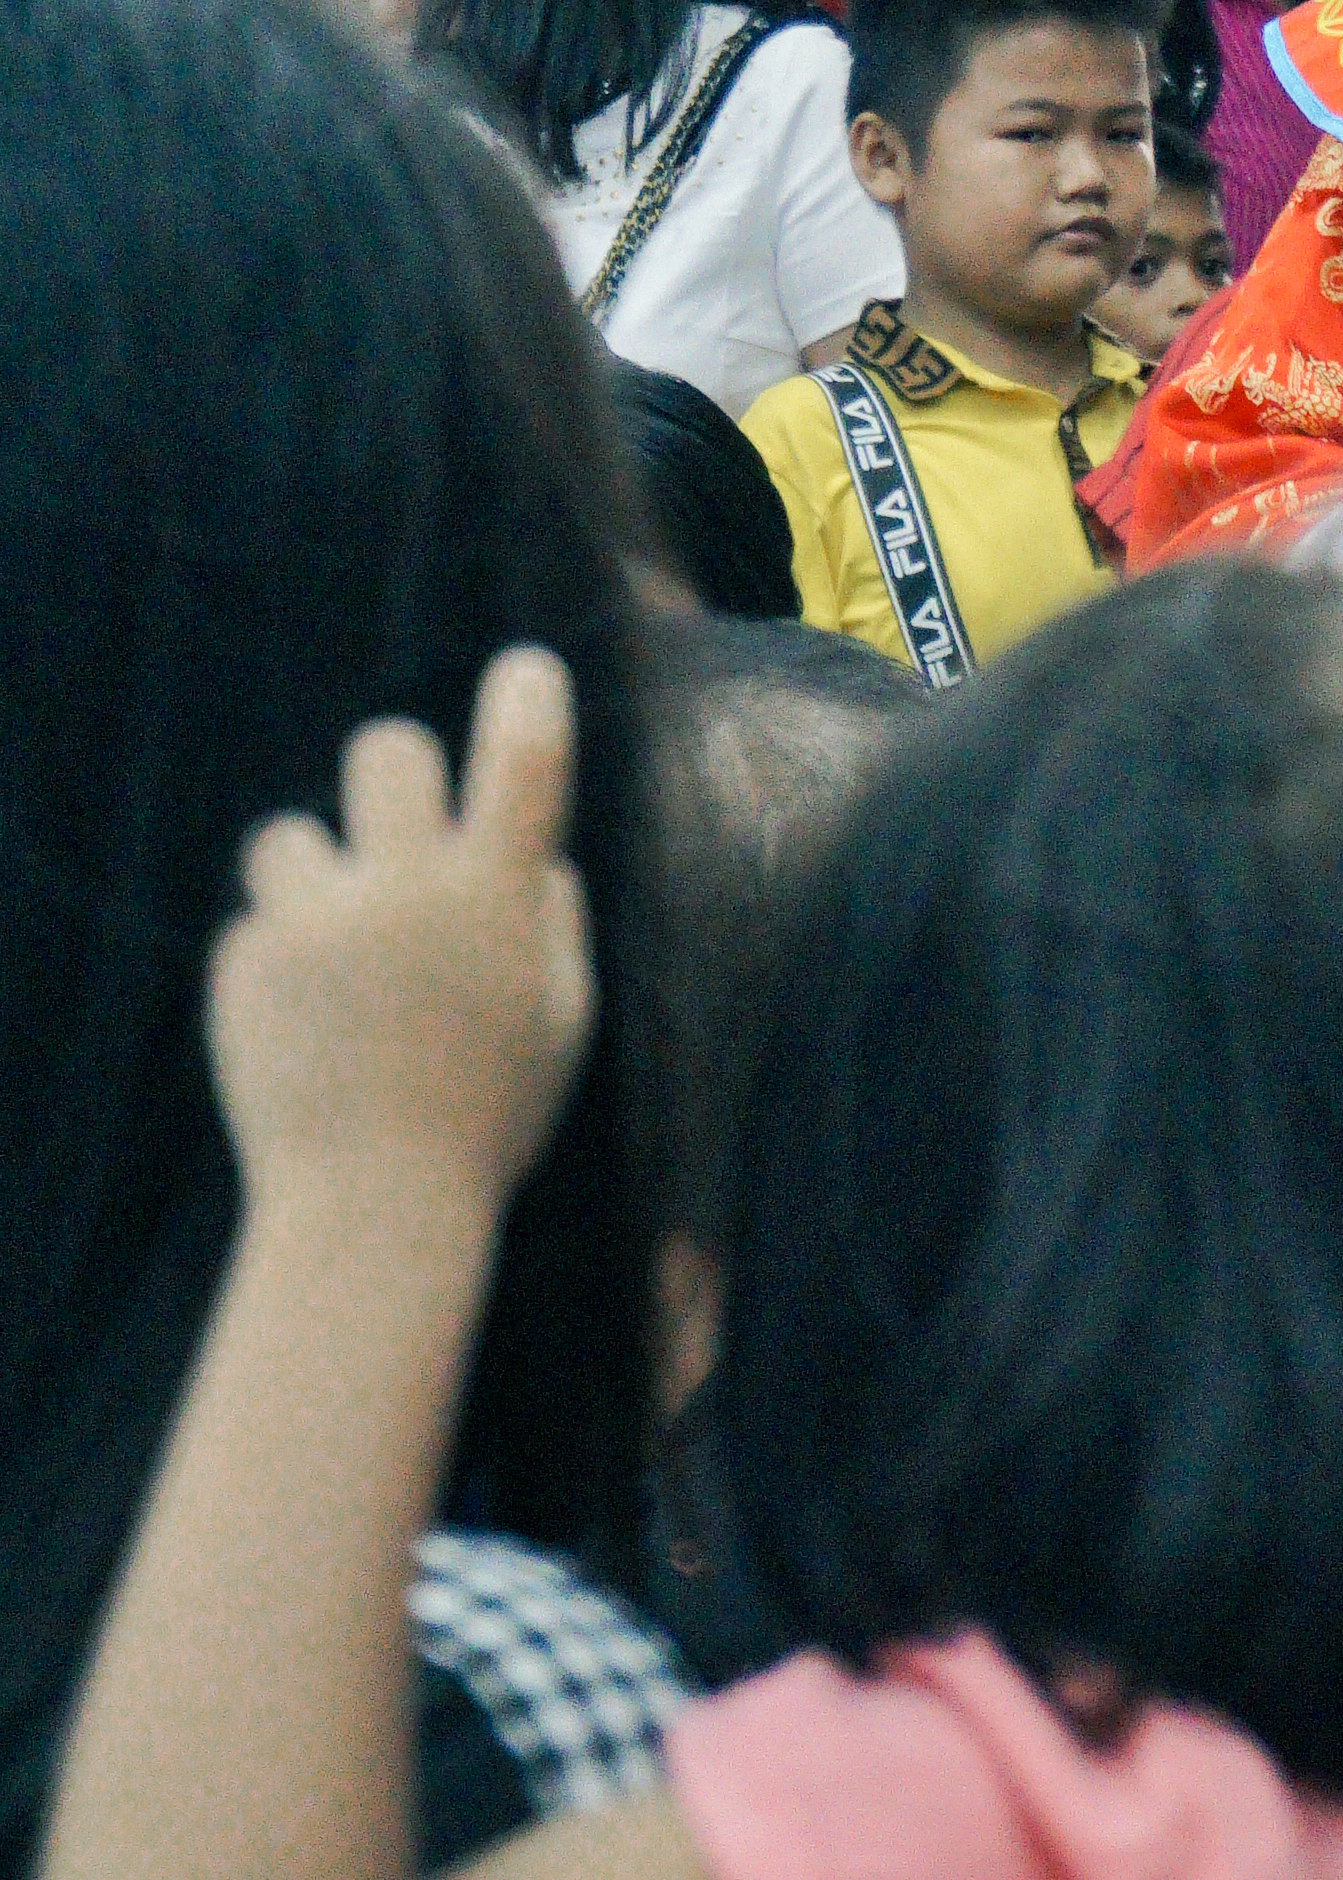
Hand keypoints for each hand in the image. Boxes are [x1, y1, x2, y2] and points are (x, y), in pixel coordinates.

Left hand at [207, 653, 591, 1216]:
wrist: (370, 1211)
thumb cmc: (489, 1116)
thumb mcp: (563, 1016)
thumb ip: (550, 918)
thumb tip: (532, 853)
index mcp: (496, 898)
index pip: (523, 758)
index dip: (528, 695)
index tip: (525, 668)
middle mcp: (404, 891)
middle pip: (385, 750)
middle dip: (392, 775)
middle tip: (398, 823)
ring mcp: (314, 924)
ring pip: (289, 835)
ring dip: (313, 878)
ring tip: (332, 957)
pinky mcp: (243, 965)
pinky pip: (256, 927)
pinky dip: (276, 964)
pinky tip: (304, 1032)